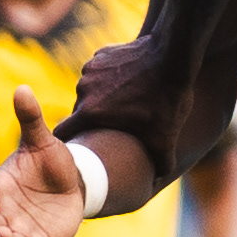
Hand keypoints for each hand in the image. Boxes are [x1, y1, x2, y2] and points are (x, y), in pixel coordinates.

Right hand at [64, 35, 192, 180]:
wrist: (174, 57)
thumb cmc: (167, 100)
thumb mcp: (165, 138)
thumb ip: (160, 163)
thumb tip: (157, 181)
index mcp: (90, 112)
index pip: (63, 133)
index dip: (70, 141)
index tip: (77, 147)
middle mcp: (84, 90)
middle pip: (80, 112)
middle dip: (95, 120)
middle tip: (115, 126)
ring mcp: (91, 69)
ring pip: (90, 90)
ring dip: (103, 97)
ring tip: (128, 102)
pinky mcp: (101, 54)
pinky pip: (100, 72)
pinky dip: (111, 78)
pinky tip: (131, 81)